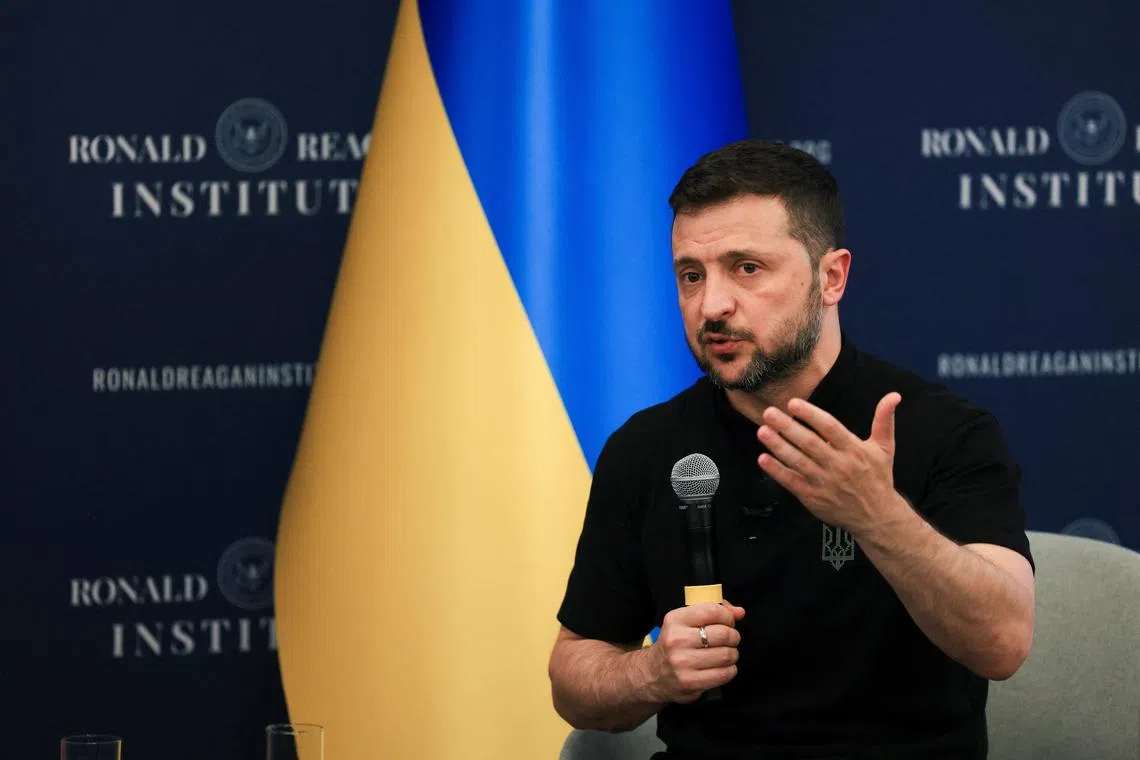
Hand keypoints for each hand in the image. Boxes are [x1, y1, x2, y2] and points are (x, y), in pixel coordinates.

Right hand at [648, 601, 744, 703]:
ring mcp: (683, 663)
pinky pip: (724, 674)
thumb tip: (740, 612)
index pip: (712, 611)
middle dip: (733, 636)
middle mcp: (677, 640)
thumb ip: (713, 612)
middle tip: (730, 640)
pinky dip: (730, 670)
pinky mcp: (690, 682)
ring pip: (727, 655)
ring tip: (726, 654)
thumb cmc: (676, 643)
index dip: (727, 616)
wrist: (653, 674)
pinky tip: (722, 667)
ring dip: (733, 654)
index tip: (728, 622)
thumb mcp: (686, 621)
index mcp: (675, 620)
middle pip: (723, 634)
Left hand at [756, 393, 905, 534]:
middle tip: (769, 413)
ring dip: (778, 446)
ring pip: (797, 461)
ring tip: (762, 431)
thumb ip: (884, 420)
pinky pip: (791, 481)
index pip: (830, 428)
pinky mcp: (813, 497)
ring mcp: (824, 482)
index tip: (793, 403)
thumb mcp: (885, 448)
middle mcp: (838, 465)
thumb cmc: (878, 478)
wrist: (877, 517)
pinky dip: (776, 471)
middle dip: (787, 427)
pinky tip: (763, 459)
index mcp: (854, 450)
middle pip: (809, 443)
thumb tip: (893, 396)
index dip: (811, 415)